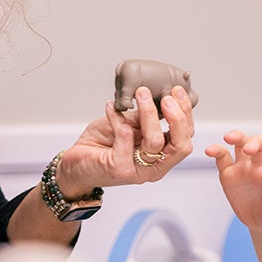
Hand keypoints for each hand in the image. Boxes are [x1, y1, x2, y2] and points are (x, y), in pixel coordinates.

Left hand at [59, 86, 194, 192]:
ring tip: (140, 94)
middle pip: (180, 145)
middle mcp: (154, 167)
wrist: (76, 164)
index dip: (185, 114)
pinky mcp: (119, 168)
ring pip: (155, 141)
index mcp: (162, 157)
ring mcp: (138, 170)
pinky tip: (111, 107)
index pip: (185, 138)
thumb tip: (160, 94)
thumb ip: (146, 118)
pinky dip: (118, 118)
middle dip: (177, 118)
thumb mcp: (130, 126)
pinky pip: (125, 137)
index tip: (177, 91)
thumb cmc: (103, 145)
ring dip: (149, 113)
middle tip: (166, 97)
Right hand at [205, 131, 261, 231]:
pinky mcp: (229, 172)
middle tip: (248, 148)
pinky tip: (210, 150)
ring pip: (242, 143)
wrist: (258, 220)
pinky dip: (216, 151)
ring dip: (237, 137)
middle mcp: (261, 167)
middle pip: (261, 145)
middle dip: (255, 143)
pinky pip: (223, 157)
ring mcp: (245, 167)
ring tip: (228, 138)